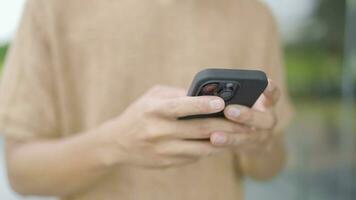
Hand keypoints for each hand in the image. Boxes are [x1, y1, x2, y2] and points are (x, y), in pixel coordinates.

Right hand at [101, 85, 247, 167]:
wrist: (118, 143)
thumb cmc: (139, 114)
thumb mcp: (152, 97)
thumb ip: (176, 94)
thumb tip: (204, 93)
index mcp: (153, 110)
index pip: (180, 107)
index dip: (202, 104)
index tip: (222, 102)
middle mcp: (158, 131)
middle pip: (197, 129)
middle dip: (224, 125)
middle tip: (245, 121)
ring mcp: (163, 149)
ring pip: (200, 147)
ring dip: (223, 140)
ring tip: (240, 134)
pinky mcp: (167, 163)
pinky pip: (195, 157)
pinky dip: (210, 149)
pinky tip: (222, 143)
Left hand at [209, 79, 279, 153]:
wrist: (245, 136)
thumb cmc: (235, 107)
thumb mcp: (238, 99)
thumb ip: (230, 95)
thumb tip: (207, 89)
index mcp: (266, 103)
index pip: (274, 94)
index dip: (270, 89)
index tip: (264, 83)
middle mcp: (267, 119)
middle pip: (265, 119)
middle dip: (247, 115)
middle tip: (228, 111)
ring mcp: (261, 136)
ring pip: (251, 137)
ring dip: (232, 136)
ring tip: (215, 136)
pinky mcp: (251, 148)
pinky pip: (239, 148)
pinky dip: (225, 145)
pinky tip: (211, 142)